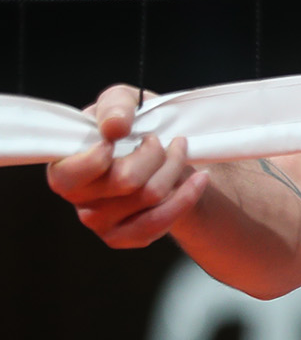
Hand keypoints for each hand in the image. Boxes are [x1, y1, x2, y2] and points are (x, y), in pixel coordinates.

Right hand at [45, 85, 207, 248]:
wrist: (157, 155)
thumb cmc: (131, 127)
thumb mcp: (122, 102)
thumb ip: (114, 105)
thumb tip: (114, 128)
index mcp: (63, 169)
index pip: (71, 174)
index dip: (101, 154)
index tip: (124, 134)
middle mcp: (78, 200)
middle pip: (126, 180)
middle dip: (154, 152)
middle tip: (159, 140)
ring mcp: (100, 223)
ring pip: (151, 195)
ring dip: (174, 167)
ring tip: (179, 151)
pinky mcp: (125, 237)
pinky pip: (162, 221)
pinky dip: (188, 195)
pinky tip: (199, 179)